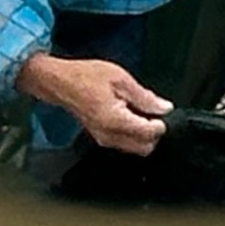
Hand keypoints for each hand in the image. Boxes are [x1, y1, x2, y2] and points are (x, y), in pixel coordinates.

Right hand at [16, 52, 169, 155]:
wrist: (61, 82)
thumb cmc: (86, 77)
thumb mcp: (121, 80)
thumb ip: (145, 97)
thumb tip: (164, 108)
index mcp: (115, 120)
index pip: (149, 134)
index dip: (161, 123)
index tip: (162, 111)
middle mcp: (108, 135)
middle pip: (144, 148)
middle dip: (153, 132)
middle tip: (152, 111)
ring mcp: (103, 139)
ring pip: (134, 148)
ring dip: (142, 134)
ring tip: (138, 110)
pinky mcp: (100, 138)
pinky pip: (123, 143)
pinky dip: (131, 133)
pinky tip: (128, 114)